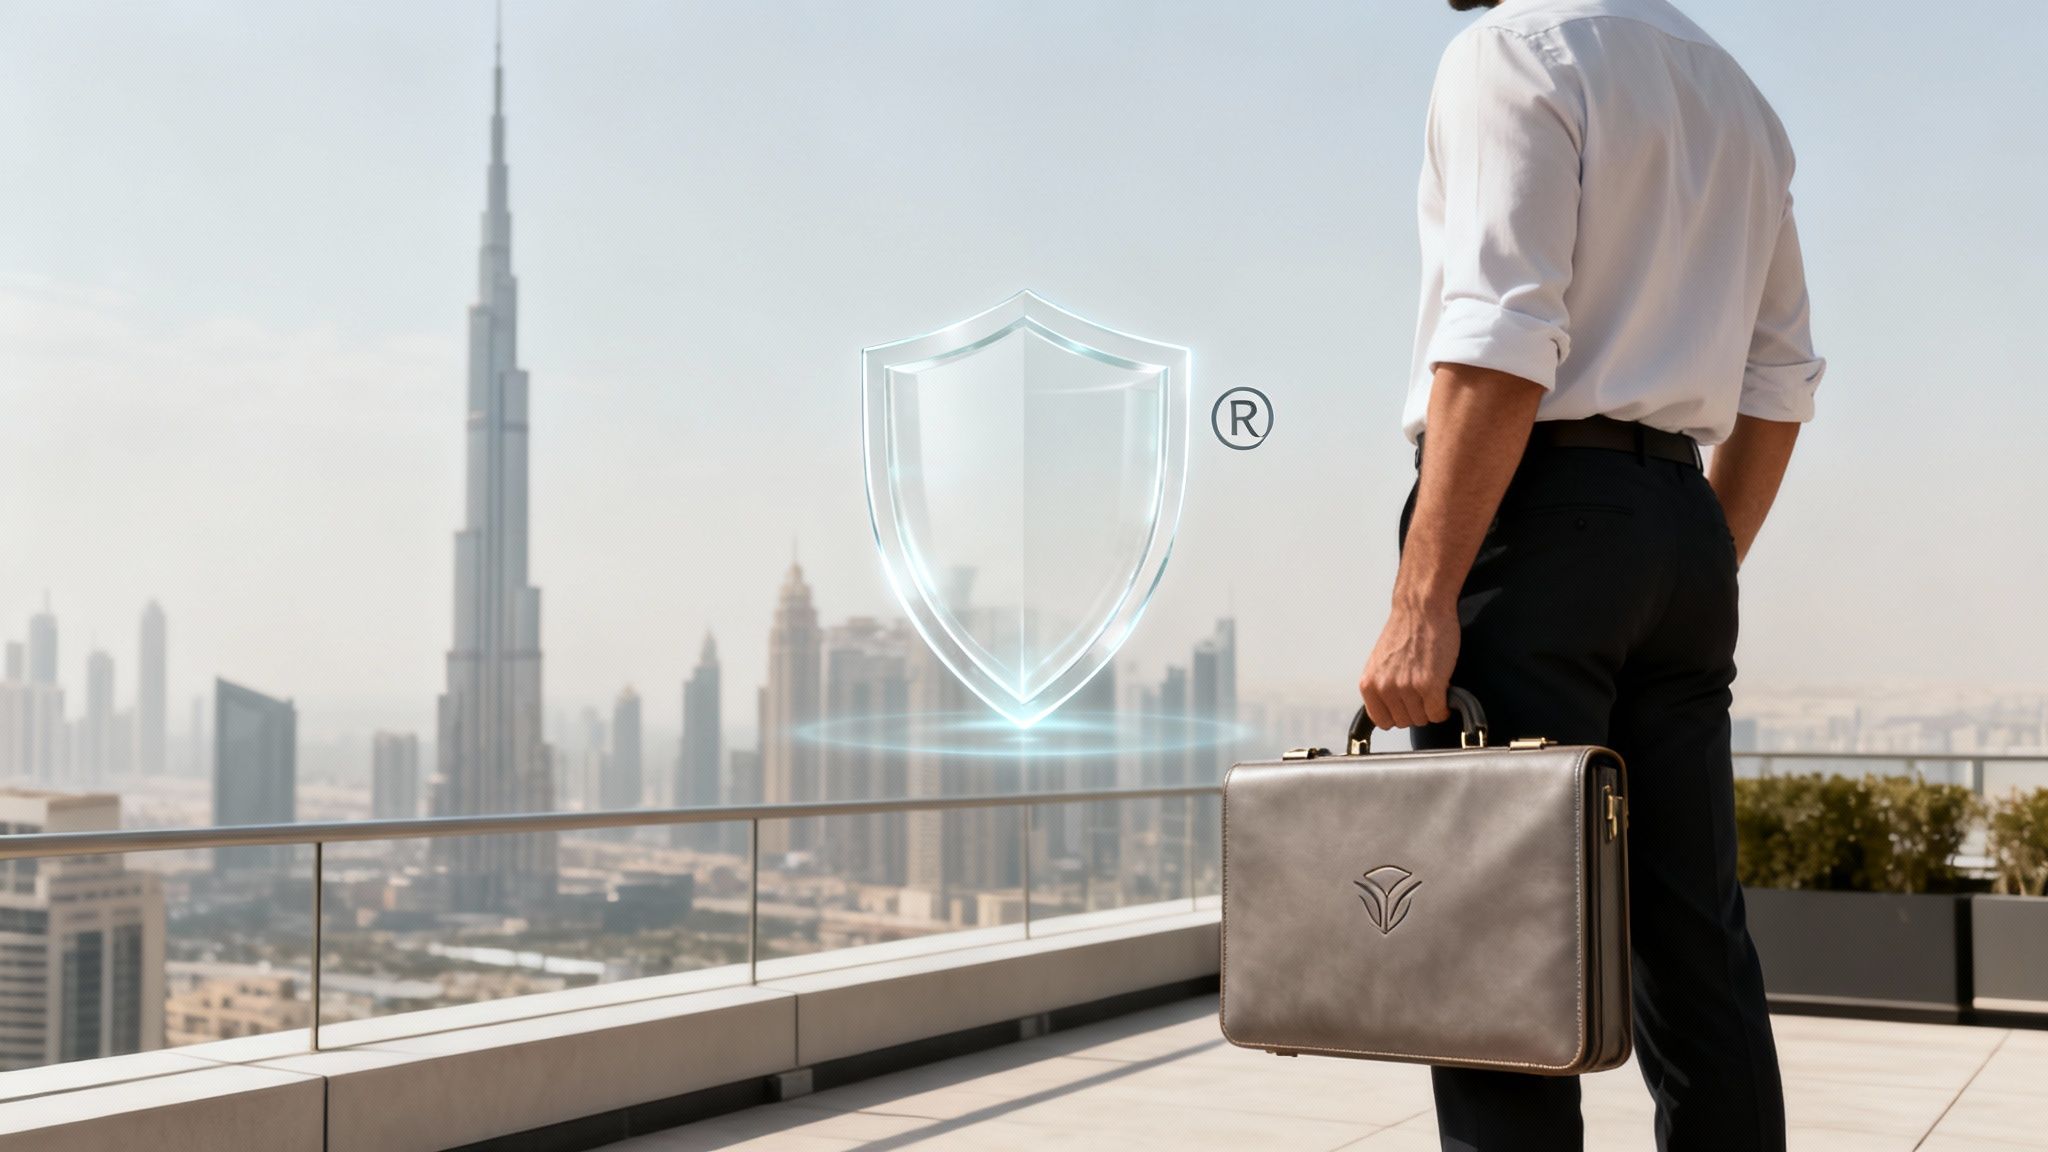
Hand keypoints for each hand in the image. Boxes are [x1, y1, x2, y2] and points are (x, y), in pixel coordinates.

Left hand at [1359, 599, 1459, 729]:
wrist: (1421, 608)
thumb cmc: (1404, 631)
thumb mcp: (1380, 663)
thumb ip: (1382, 686)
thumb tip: (1390, 708)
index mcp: (1369, 684)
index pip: (1381, 721)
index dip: (1397, 714)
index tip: (1407, 705)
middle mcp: (1384, 688)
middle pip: (1404, 722)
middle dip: (1416, 710)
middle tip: (1423, 692)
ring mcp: (1406, 688)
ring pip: (1422, 719)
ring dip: (1431, 708)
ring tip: (1433, 687)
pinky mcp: (1429, 686)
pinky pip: (1438, 714)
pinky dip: (1445, 708)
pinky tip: (1444, 692)